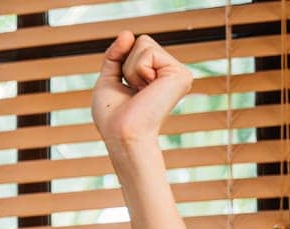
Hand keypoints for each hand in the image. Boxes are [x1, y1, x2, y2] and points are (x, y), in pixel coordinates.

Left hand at [92, 31, 193, 151]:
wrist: (122, 134)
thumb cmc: (112, 116)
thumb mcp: (108, 80)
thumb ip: (115, 55)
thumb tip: (128, 33)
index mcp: (157, 75)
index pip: (136, 46)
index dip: (122, 62)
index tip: (126, 88)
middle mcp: (171, 73)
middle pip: (141, 41)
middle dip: (127, 64)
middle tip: (133, 91)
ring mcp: (178, 72)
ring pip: (144, 43)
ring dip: (131, 69)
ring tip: (140, 92)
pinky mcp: (181, 74)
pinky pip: (148, 52)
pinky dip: (138, 70)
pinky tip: (147, 89)